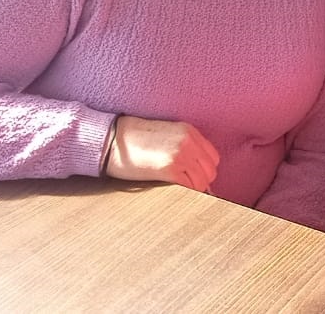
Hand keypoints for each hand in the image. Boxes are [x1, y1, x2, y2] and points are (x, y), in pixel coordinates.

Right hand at [104, 115, 219, 191]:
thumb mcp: (165, 134)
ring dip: (193, 188)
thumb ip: (183, 145)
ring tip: (179, 188)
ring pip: (202, 181)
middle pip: (210, 170)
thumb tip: (194, 167)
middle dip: (201, 181)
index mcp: (188, 131)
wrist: (112, 140)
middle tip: (188, 186)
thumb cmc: (133, 139)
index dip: (205, 169)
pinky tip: (173, 189)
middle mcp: (188, 142)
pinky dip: (186, 192)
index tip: (196, 176)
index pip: (212, 156)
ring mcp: (180, 155)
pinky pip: (189, 187)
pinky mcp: (169, 169)